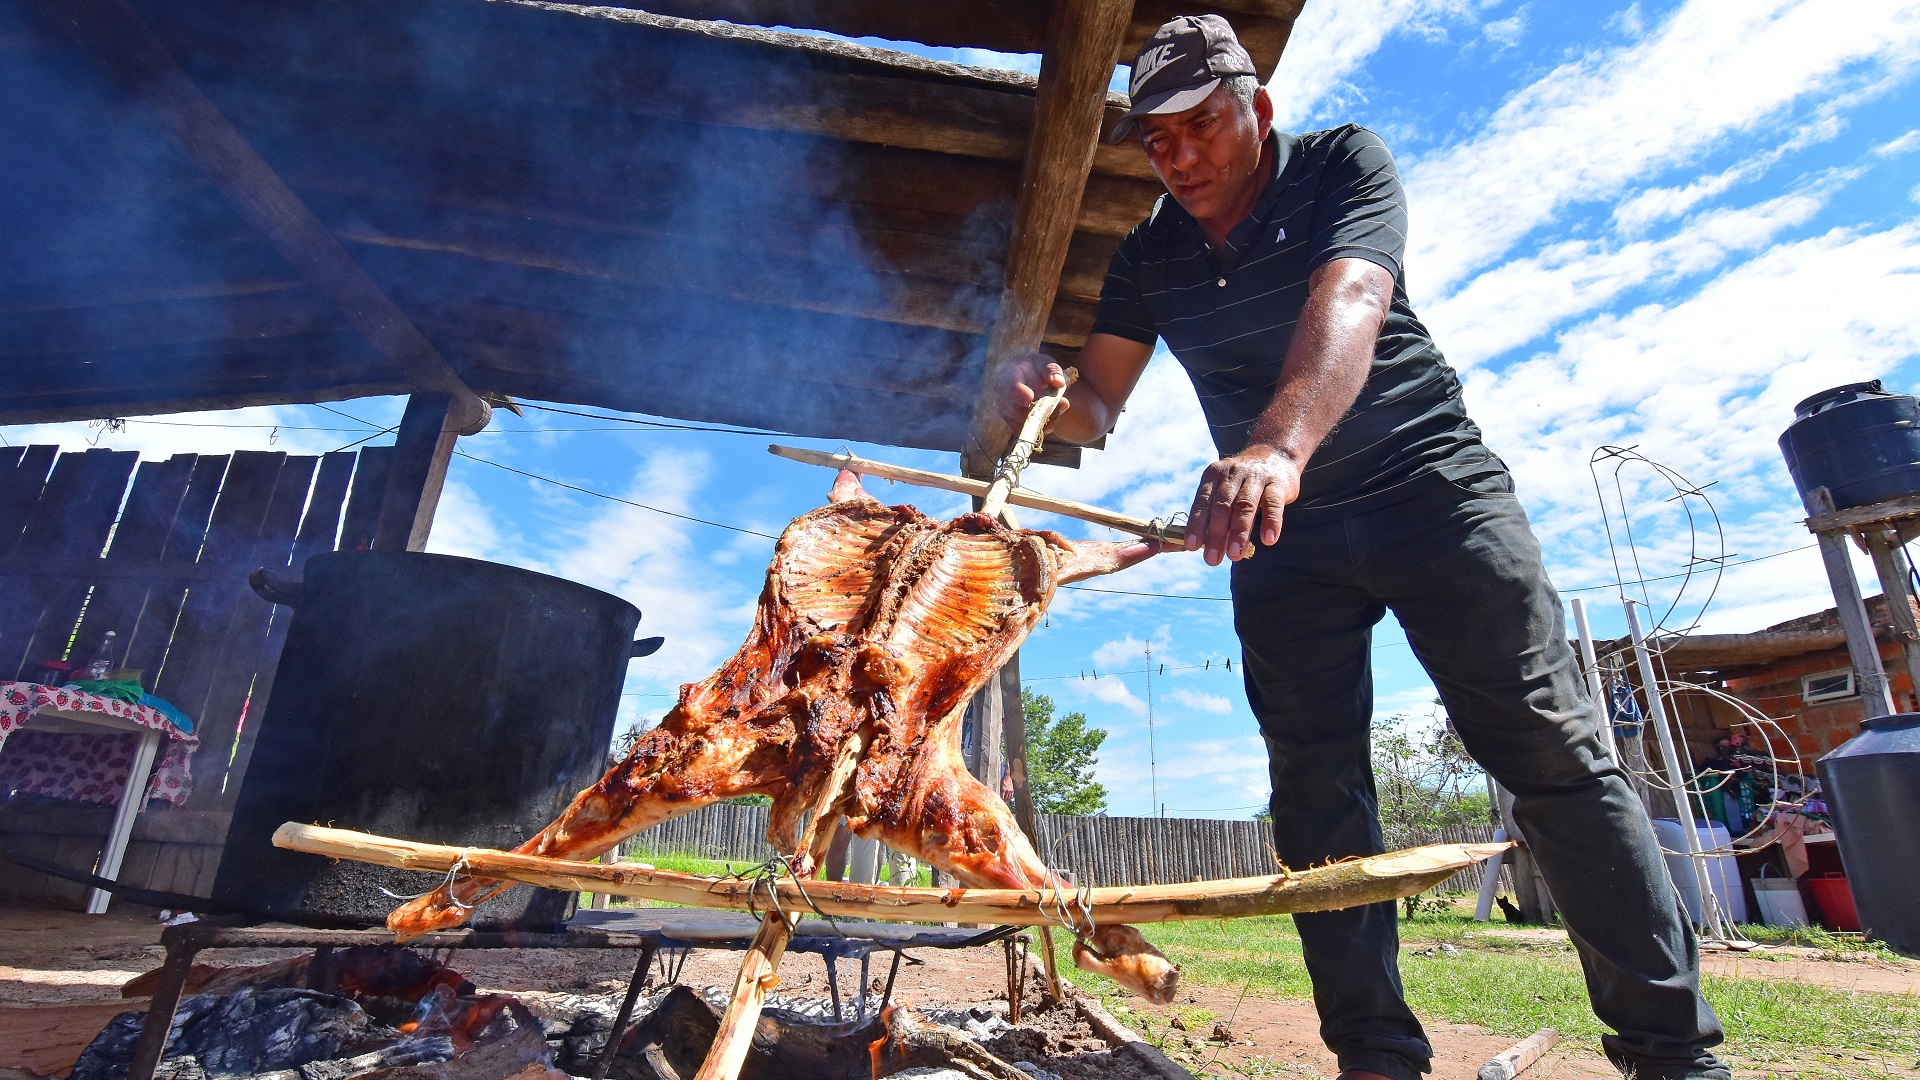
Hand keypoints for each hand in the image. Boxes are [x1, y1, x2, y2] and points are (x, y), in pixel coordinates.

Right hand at [995, 353, 1071, 431]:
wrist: (1028, 377)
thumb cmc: (1036, 369)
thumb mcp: (1045, 363)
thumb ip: (1052, 370)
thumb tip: (1058, 383)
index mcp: (1009, 374)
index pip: (1010, 385)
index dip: (1018, 393)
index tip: (1030, 398)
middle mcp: (1002, 393)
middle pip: (1015, 407)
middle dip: (1038, 410)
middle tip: (1062, 404)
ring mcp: (1004, 408)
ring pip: (1019, 420)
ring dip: (1041, 419)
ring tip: (1060, 412)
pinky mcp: (1010, 421)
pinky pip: (1020, 429)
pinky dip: (1035, 430)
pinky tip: (1049, 427)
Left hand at [1187, 446, 1300, 565]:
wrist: (1276, 456)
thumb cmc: (1244, 483)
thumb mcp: (1226, 489)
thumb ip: (1216, 513)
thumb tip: (1205, 546)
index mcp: (1214, 475)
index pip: (1202, 501)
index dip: (1197, 524)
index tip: (1192, 546)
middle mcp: (1233, 473)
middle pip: (1222, 506)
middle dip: (1216, 534)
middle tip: (1212, 559)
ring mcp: (1256, 476)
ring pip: (1245, 506)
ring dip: (1239, 532)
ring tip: (1235, 556)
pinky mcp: (1278, 483)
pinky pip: (1273, 504)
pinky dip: (1271, 522)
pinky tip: (1267, 540)